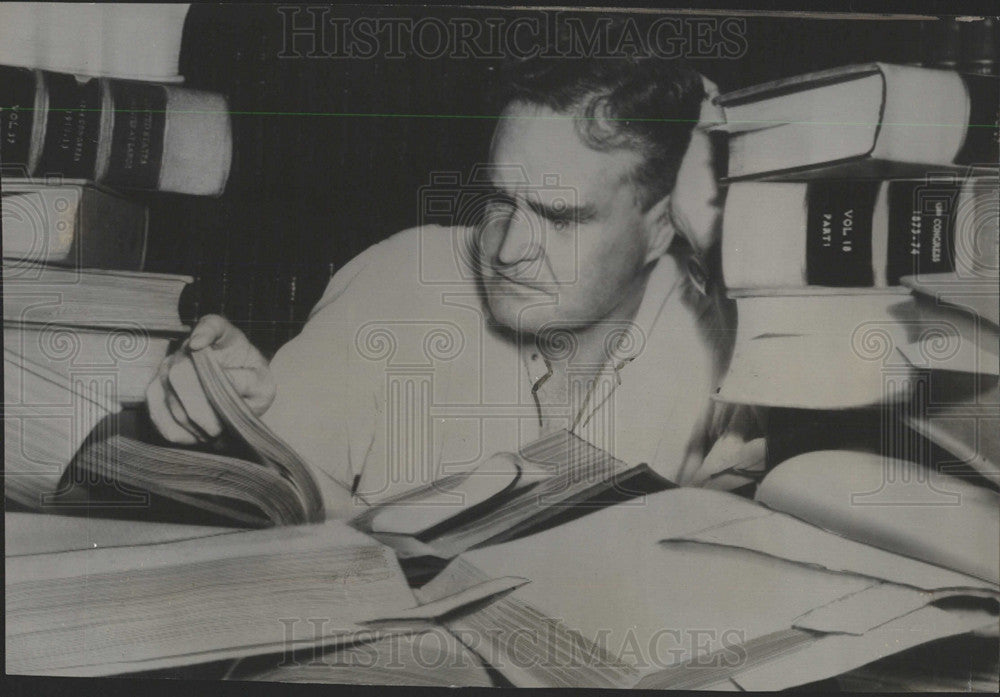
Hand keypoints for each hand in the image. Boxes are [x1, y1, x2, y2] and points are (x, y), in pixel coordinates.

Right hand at [145, 314, 275, 444]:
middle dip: (199, 408)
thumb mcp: (262, 383)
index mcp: (223, 336)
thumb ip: (248, 380)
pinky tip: (195, 434)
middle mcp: (190, 348)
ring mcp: (168, 367)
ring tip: (211, 431)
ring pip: (168, 398)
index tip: (197, 344)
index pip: (212, 325)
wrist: (238, 397)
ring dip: (191, 424)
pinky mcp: (156, 390)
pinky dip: (176, 432)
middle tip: (217, 427)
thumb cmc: (251, 385)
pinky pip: (157, 415)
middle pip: (180, 374)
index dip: (203, 332)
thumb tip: (227, 380)